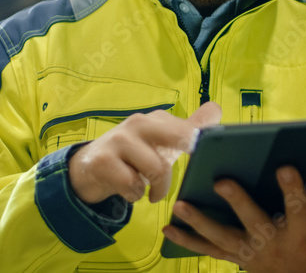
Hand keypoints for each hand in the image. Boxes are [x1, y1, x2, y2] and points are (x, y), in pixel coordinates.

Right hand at [68, 102, 221, 204]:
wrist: (89, 167)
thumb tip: (217, 109)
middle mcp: (139, 123)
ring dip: (158, 188)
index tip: (211, 153)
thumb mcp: (162, 143)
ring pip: (157, 169)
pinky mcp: (103, 160)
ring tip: (152, 192)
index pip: (188, 127)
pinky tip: (131, 191)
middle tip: (195, 170)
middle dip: (191, 150)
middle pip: (178, 136)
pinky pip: (132, 185)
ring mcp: (120, 140)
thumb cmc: (135, 155)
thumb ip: (189, 128)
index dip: (202, 142)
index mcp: (157, 119)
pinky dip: (136, 195)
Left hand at [161, 166, 305, 272]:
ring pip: (222, 237)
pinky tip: (168, 227)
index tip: (285, 166)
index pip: (297, 209)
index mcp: (299, 233)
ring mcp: (250, 253)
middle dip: (237, 202)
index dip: (292, 189)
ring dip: (199, 222)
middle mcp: (272, 243)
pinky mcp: (236, 257)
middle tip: (220, 181)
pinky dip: (187, 240)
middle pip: (253, 222)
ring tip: (180, 203)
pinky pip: (208, 250)